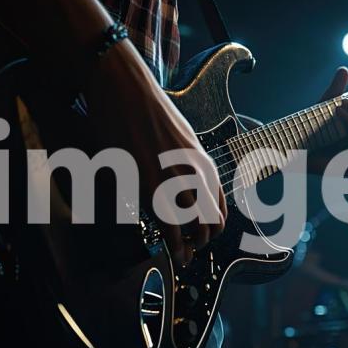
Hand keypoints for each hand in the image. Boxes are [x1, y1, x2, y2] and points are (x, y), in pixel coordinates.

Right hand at [85, 42, 226, 262]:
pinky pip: (172, 229)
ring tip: (183, 257)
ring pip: (195, 229)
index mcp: (205, 164)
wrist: (126, 91)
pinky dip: (176, 248)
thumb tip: (179, 181)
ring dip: (191, 248)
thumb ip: (184, 164)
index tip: (202, 238)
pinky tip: (175, 256)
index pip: (222, 209)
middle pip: (212, 223)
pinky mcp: (152, 186)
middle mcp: (198, 175)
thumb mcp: (178, 139)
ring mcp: (177, 182)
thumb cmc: (146, 111)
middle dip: (204, 242)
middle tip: (192, 251)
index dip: (213, 228)